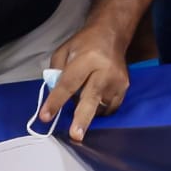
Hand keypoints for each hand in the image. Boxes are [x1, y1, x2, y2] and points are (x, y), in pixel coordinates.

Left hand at [40, 24, 128, 141]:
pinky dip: (98, 109)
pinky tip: (94, 99)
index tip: (45, 116)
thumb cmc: (84, 43)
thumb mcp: (64, 51)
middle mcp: (105, 71)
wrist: (112, 34)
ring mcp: (117, 81)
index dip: (56, 101)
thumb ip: (56, 72)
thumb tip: (54, 97)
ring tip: (82, 98)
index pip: (69, 83)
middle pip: (91, 98)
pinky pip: (108, 108)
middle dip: (82, 119)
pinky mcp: (124, 88)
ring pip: (99, 107)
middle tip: (75, 135)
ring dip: (86, 111)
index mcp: (88, 58)